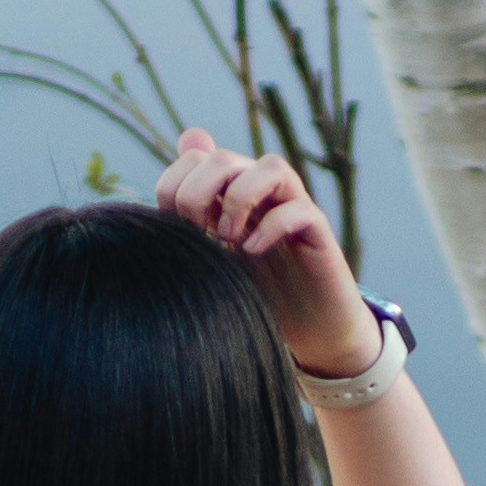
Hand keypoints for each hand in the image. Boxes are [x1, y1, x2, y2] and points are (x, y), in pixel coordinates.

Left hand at [157, 128, 377, 376]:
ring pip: (272, 167)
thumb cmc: (258, 291)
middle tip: (200, 233)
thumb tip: (166, 174)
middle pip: (224, 159)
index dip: (175, 186)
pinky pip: (300, 210)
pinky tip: (253, 252)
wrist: (307, 328)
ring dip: (239, 199)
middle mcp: (262, 193)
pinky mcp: (319, 234)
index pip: (195, 157)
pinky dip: (272, 227)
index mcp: (231, 191)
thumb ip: (188, 215)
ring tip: (228, 238)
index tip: (176, 228)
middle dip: (199, 194)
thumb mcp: (211, 255)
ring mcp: (293, 208)